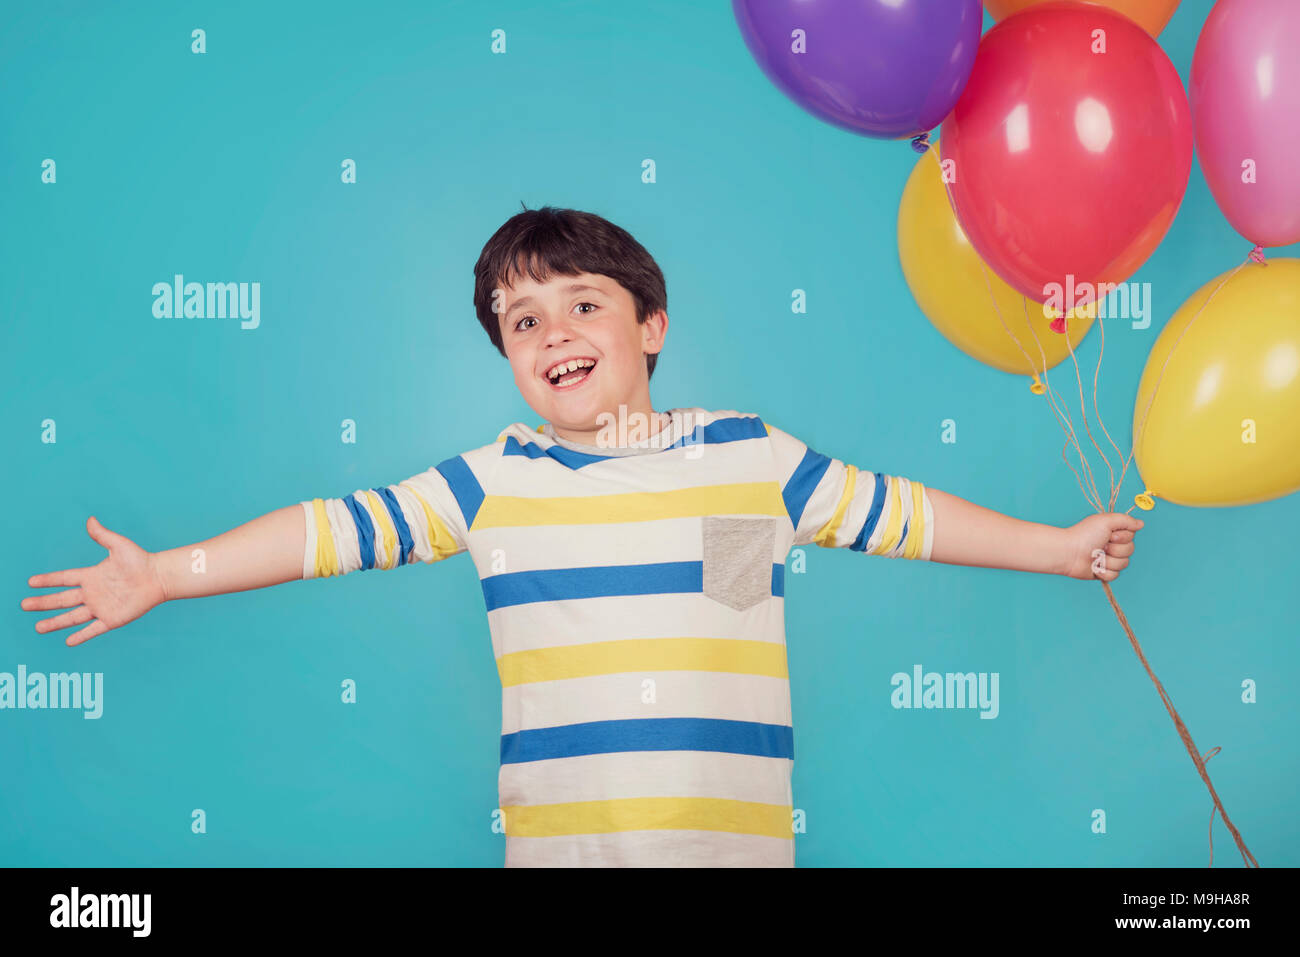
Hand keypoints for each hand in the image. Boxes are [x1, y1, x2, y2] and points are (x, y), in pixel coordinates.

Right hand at [20, 516, 166, 645]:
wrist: (159, 577)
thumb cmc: (141, 560)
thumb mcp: (119, 545)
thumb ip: (102, 535)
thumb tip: (90, 520)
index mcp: (91, 576)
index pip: (64, 578)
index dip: (48, 580)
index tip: (31, 582)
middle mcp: (93, 593)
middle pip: (62, 600)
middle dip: (43, 603)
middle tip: (24, 605)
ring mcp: (101, 607)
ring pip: (72, 617)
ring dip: (55, 622)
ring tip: (38, 628)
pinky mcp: (112, 619)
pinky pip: (93, 629)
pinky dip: (81, 635)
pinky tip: (68, 641)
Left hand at [1061, 512, 1143, 581]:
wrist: (1069, 553)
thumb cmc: (1084, 535)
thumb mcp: (1106, 521)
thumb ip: (1126, 520)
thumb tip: (1141, 524)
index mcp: (1113, 533)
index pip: (1131, 537)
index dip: (1123, 537)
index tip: (1110, 535)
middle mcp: (1112, 546)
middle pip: (1130, 551)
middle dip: (1116, 549)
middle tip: (1101, 545)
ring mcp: (1108, 559)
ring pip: (1123, 564)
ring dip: (1108, 560)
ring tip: (1095, 556)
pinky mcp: (1103, 572)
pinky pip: (1114, 575)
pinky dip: (1104, 571)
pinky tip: (1094, 566)